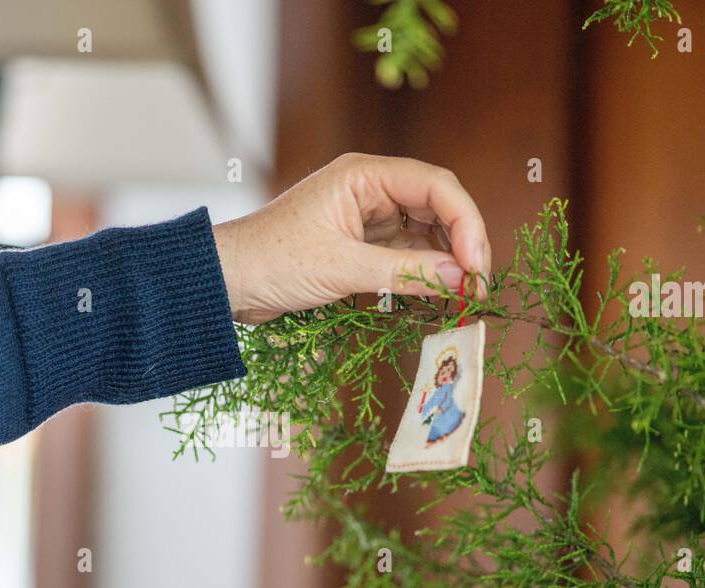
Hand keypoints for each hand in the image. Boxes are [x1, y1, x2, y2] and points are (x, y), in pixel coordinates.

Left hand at [212, 153, 490, 324]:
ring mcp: (366, 217)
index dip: (465, 222)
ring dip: (446, 261)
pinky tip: (438, 293)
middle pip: (437, 207)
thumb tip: (460, 280)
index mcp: (363, 175)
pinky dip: (424, 272)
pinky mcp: (360, 245)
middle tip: (477, 286)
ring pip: (425, 232)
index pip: (435, 186)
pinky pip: (405, 254)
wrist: (227, 281)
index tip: (475, 264)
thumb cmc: (273, 261)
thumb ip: (404, 273)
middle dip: (462, 244)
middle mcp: (370, 189)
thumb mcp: (342, 269)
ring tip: (463, 296)